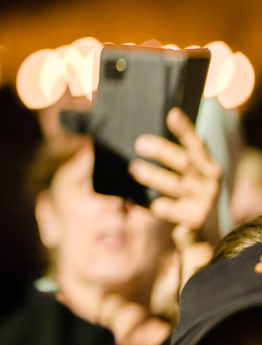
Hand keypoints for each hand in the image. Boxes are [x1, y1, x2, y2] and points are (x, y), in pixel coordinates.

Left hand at [129, 107, 222, 247]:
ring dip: (154, 176)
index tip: (172, 114)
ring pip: (175, 185)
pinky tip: (134, 202)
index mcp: (207, 165)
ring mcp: (204, 201)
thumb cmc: (186, 191)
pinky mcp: (194, 219)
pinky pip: (168, 210)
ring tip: (134, 169)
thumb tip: (143, 136)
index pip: (196, 144)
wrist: (200, 229)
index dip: (185, 130)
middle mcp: (210, 181)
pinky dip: (151, 205)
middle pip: (184, 162)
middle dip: (163, 152)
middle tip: (140, 143)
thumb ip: (172, 155)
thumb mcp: (186, 173)